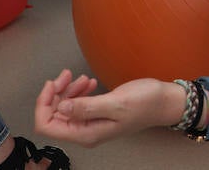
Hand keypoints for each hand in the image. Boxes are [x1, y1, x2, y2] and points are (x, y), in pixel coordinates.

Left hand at [35, 69, 179, 146]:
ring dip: (67, 90)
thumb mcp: (116, 103)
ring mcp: (90, 123)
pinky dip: (78, 91)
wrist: (165, 101)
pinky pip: (77, 104)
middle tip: (67, 74)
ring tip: (81, 77)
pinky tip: (88, 82)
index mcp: (86, 133)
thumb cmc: (146, 103)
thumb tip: (60, 108)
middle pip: (53, 115)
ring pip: (64, 107)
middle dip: (56, 93)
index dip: (44, 104)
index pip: (47, 125)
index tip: (52, 85)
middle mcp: (84, 132)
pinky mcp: (96, 114)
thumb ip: (86, 107)